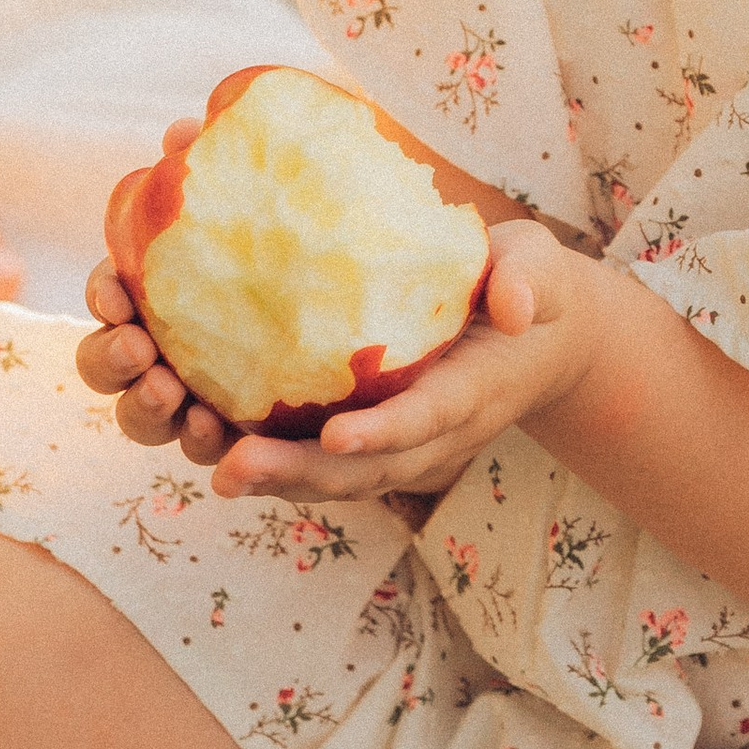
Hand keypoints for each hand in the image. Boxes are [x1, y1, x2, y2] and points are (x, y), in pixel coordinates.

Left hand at [76, 214, 607, 502]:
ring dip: (273, 479)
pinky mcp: (367, 434)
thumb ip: (528, 280)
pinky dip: (270, 463)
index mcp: (471, 394)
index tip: (335, 436)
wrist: (535, 341)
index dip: (381, 433)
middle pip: (362, 471)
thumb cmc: (529, 289)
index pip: (425, 420)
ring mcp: (397, 443)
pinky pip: (317, 461)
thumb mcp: (540, 269)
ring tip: (212, 467)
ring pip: (332, 479)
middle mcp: (430, 435)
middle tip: (233, 467)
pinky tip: (209, 442)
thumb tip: (515, 304)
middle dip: (299, 475)